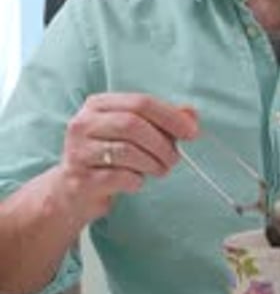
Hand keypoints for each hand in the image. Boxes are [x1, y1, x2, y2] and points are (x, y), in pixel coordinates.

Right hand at [57, 93, 198, 221]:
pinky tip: (135, 181)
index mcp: (98, 105)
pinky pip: (119, 177)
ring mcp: (78, 151)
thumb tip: (191, 114)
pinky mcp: (80, 179)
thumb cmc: (109, 157)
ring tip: (158, 170)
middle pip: (133, 124)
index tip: (192, 133)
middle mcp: (83, 123)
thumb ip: (162, 122)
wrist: (73, 191)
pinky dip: (136, 180)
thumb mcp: (134, 135)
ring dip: (152, 164)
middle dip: (161, 144)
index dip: (170, 116)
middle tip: (174, 159)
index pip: (140, 102)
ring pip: (127, 151)